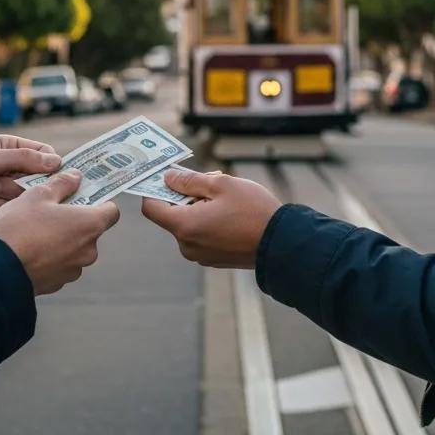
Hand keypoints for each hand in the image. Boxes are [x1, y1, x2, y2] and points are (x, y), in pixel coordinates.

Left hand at [0, 134, 60, 236]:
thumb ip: (21, 159)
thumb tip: (57, 162)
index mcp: (10, 150)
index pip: (44, 155)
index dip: (51, 164)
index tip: (52, 173)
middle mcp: (12, 172)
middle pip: (40, 181)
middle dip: (17, 183)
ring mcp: (7, 196)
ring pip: (26, 201)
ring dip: (2, 198)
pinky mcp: (0, 217)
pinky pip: (12, 217)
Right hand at [0, 171, 119, 293]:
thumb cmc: (20, 226)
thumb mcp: (39, 194)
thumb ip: (63, 184)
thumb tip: (76, 177)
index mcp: (90, 225)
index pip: (111, 212)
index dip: (100, 202)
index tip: (84, 195)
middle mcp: (88, 251)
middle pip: (90, 230)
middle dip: (75, 220)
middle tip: (52, 209)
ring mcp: (72, 271)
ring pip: (74, 248)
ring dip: (62, 239)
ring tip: (36, 230)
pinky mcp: (56, 284)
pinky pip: (59, 264)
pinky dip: (50, 256)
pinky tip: (30, 248)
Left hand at [141, 170, 281, 267]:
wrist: (283, 244)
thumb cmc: (253, 211)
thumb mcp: (220, 184)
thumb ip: (189, 180)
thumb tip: (168, 178)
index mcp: (185, 226)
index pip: (151, 208)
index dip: (154, 189)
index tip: (165, 176)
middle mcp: (187, 245)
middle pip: (172, 215)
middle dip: (185, 195)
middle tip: (210, 181)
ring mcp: (200, 255)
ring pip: (188, 224)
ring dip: (199, 207)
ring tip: (225, 197)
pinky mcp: (213, 259)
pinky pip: (201, 235)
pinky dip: (207, 221)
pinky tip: (230, 213)